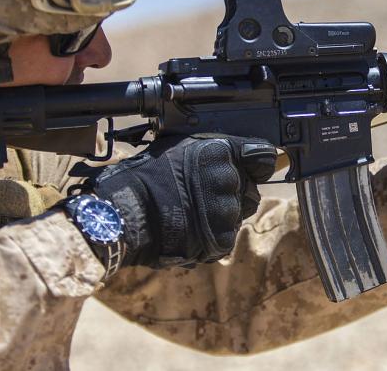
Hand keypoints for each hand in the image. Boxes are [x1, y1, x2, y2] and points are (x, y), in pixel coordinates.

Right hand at [86, 134, 276, 267]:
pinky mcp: (220, 239)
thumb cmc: (145, 177)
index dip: (252, 166)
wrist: (122, 215)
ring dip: (219, 217)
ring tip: (188, 214)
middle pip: (250, 190)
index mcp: (220, 152)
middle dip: (230, 194)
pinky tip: (189, 230)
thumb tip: (263, 153)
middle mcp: (228, 179)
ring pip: (237, 215)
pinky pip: (226, 238)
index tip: (247, 171)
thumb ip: (221, 148)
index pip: (261, 158)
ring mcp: (226, 211)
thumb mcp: (181, 146)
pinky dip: (211, 238)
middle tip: (197, 196)